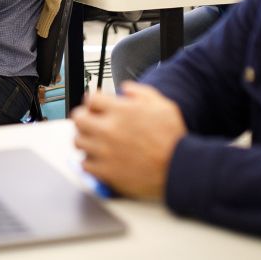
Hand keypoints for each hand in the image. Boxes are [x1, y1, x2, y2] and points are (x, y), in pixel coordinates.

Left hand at [72, 82, 186, 199]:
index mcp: (120, 111)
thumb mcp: (162, 105)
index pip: (90, 99)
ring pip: (78, 141)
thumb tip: (124, 89)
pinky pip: (85, 164)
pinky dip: (90, 161)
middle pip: (78, 118)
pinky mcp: (106, 172)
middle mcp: (109, 129)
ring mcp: (105, 151)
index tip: (97, 107)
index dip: (94, 102)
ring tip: (95, 141)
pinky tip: (100, 159)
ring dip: (85, 139)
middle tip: (91, 123)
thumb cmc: (174, 139)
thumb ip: (140, 92)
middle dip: (84, 118)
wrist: (181, 169)